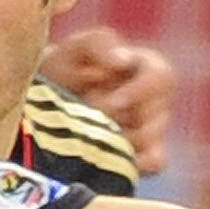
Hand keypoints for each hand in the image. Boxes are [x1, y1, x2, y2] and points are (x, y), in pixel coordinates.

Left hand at [41, 26, 176, 176]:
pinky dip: (136, 163)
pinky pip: (154, 162)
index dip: (140, 92)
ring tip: (90, 132)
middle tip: (89, 116)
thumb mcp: (79, 46)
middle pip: (157, 116)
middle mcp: (157, 100)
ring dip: (119, 140)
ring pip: (153, 142)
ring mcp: (152, 130)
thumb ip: (100, 45)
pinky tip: (108, 159)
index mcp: (150, 68)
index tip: (113, 102)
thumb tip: (122, 61)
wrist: (47, 98)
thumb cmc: (67, 65)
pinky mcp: (143, 154)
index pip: (162, 78)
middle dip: (119, 119)